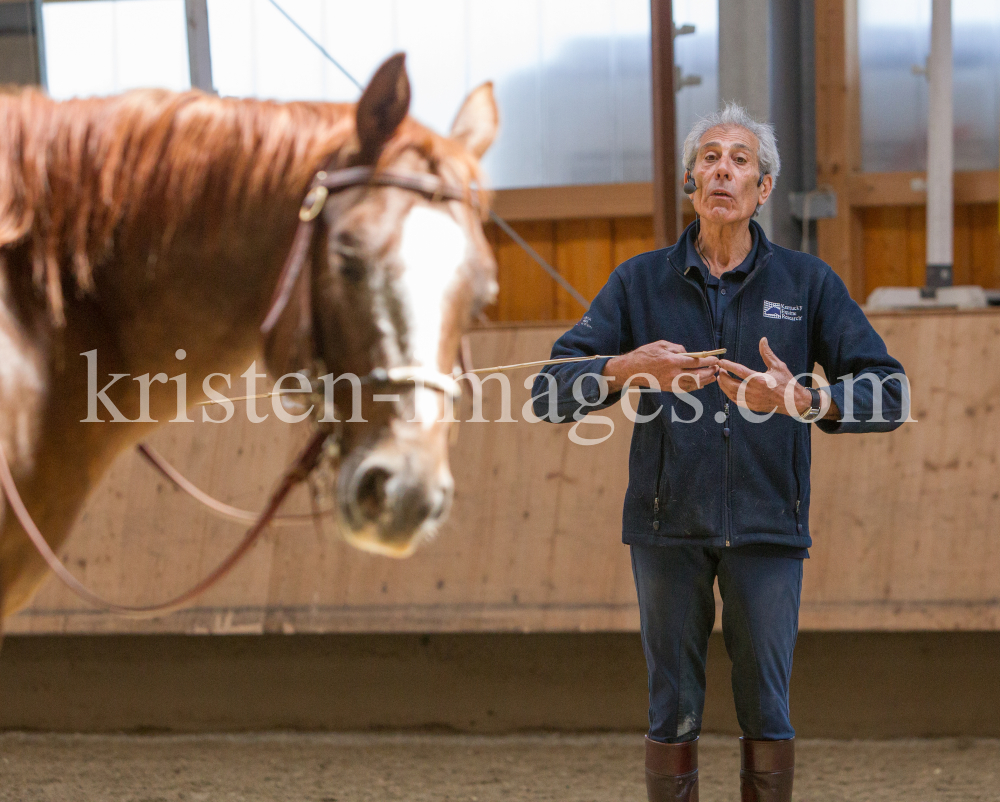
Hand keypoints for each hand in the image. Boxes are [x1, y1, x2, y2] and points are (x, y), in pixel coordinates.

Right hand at [604, 340, 719, 392]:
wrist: (631, 369)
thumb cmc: (645, 354)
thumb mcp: (661, 344)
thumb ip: (677, 348)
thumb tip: (689, 353)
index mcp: (672, 361)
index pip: (696, 362)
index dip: (708, 361)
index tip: (715, 359)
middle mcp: (673, 373)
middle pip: (698, 374)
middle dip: (709, 371)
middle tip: (716, 367)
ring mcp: (671, 382)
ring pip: (693, 384)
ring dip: (705, 380)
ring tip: (713, 376)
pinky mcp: (668, 388)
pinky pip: (685, 389)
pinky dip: (695, 387)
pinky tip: (701, 384)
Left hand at [717, 337, 810, 416]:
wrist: (794, 402)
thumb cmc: (787, 382)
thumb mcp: (778, 366)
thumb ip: (767, 353)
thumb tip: (763, 340)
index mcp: (760, 380)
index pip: (739, 371)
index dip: (728, 365)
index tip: (721, 362)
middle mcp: (754, 391)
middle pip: (731, 384)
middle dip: (723, 376)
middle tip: (720, 370)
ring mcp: (753, 401)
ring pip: (732, 393)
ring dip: (724, 385)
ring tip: (721, 378)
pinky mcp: (753, 407)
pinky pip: (737, 401)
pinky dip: (730, 394)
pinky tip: (728, 388)